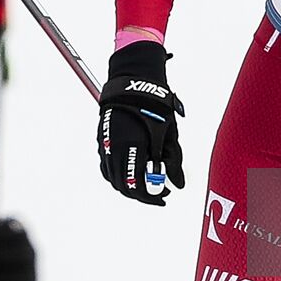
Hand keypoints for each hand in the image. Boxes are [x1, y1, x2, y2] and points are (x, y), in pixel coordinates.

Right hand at [96, 41, 184, 205]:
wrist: (135, 82)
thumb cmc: (155, 106)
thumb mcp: (169, 134)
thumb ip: (172, 161)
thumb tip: (178, 184)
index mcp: (132, 146)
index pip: (137, 185)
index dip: (151, 197)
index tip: (164, 198)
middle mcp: (115, 147)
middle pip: (123, 185)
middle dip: (141, 194)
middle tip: (158, 193)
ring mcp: (106, 143)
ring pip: (112, 177)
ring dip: (129, 185)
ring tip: (147, 182)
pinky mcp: (102, 139)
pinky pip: (107, 165)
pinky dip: (118, 174)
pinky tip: (133, 171)